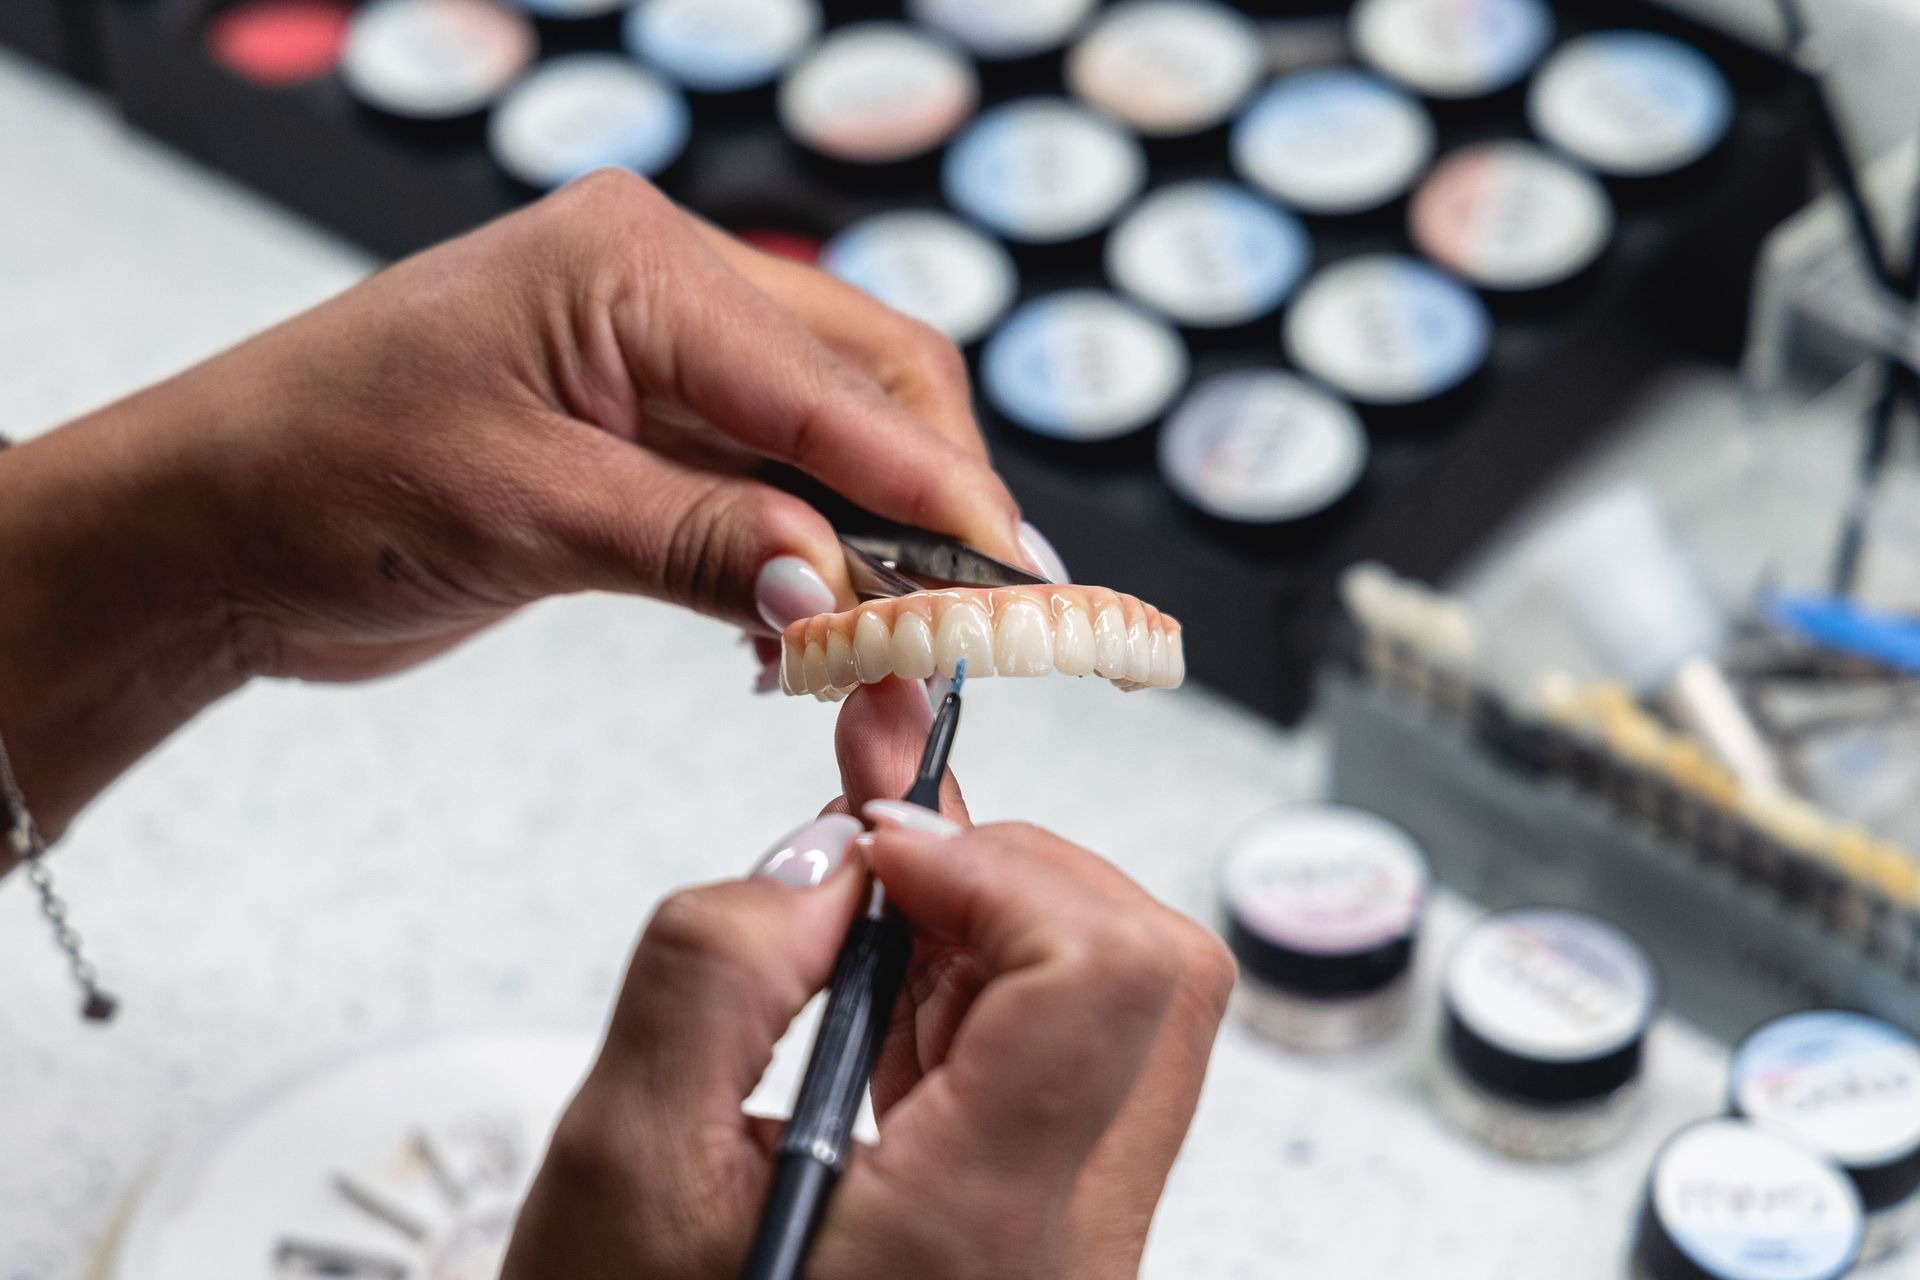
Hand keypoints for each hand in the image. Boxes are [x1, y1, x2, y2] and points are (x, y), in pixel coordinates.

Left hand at [0, 171, 1054, 838]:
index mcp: (633, 264)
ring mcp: (658, 364)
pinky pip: (771, 490)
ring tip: (885, 664)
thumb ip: (700, 540)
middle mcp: (663, 293)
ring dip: (872, 555)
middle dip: (927, 516)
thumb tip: (840, 588)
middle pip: (867, 391)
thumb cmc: (316, 477)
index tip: (1011, 582)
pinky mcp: (644, 439)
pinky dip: (805, 566)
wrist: (208, 523)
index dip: (937, 489)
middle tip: (966, 633)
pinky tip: (801, 640)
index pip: (837, 381)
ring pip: (830, 450)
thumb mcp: (521, 510)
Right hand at [501, 679, 1234, 1278]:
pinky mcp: (1052, 1222)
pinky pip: (1070, 1055)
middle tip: (880, 834)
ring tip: (866, 884)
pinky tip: (887, 958)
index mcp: (980, 1234)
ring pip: (1118, 1003)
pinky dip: (984, 975)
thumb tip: (833, 849)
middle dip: (1011, 869)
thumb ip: (716, 973)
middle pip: (1150, 974)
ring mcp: (1077, 1238)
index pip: (1104, 975)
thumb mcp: (618, 1166)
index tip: (878, 847)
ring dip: (995, 911)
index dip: (998, 865)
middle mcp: (1070, 1242)